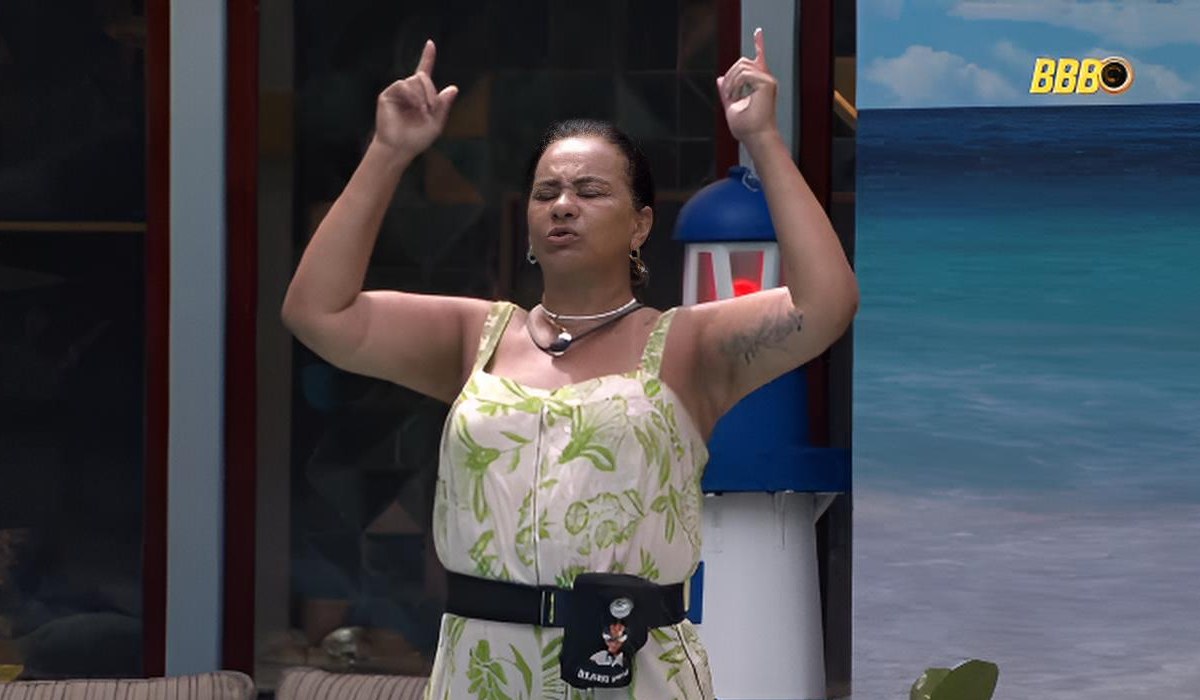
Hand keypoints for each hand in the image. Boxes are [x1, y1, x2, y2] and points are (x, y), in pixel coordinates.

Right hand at [373, 39, 458, 158]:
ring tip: (422, 110)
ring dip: (423, 95)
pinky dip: (412, 95)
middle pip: (423, 77)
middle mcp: (409, 91)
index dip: (427, 57)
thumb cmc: (417, 139)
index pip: (424, 72)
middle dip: (431, 91)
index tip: (430, 43)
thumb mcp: (436, 123)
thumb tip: (454, 88)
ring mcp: (397, 92)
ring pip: (414, 80)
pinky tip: (415, 106)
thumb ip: (444, 106)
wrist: (399, 148)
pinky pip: (403, 85)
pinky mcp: (387, 95)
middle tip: (432, 108)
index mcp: (421, 96)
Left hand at [717, 28, 778, 146]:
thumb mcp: (731, 106)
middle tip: (728, 94)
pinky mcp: (767, 83)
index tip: (758, 32)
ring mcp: (768, 80)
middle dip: (730, 75)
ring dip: (731, 82)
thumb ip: (727, 92)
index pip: (760, 59)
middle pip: (742, 61)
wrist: (754, 137)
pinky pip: (745, 73)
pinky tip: (737, 96)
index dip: (759, 44)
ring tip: (732, 97)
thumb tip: (720, 79)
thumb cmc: (746, 127)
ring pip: (742, 66)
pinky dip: (736, 84)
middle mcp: (766, 79)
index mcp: (759, 84)